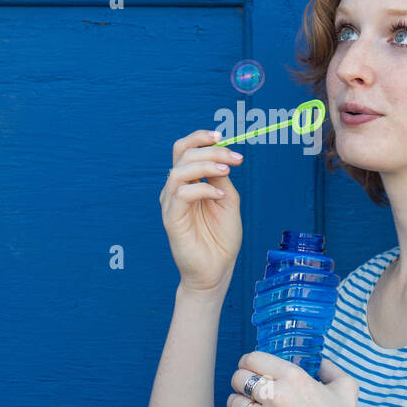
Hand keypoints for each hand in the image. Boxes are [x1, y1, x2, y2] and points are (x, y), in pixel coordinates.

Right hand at [159, 130, 244, 291]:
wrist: (216, 269)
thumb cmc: (221, 237)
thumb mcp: (228, 200)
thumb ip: (221, 177)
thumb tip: (222, 154)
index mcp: (188, 182)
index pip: (185, 150)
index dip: (201, 138)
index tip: (223, 137)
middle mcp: (176, 189)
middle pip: (182, 154)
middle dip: (211, 151)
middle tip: (235, 158)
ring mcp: (171, 204)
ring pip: (179, 171)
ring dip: (206, 166)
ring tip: (227, 172)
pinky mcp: (171, 219)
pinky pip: (182, 194)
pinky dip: (204, 189)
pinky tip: (220, 196)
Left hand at [224, 353, 367, 406]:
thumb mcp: (346, 387)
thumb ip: (330, 369)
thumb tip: (321, 363)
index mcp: (294, 377)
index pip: (252, 359)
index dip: (247, 363)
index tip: (250, 369)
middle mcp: (278, 396)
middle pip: (238, 378)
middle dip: (241, 382)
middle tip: (248, 390)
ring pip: (233, 402)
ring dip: (238, 404)